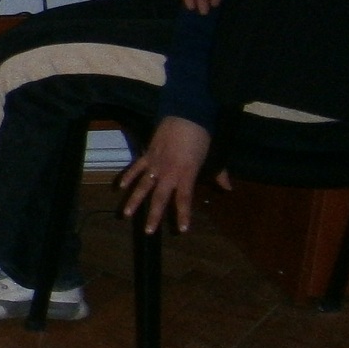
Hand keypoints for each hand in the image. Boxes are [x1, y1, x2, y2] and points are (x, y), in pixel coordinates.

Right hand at [116, 115, 213, 233]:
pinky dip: (128, 177)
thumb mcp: (213, 157)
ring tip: (126, 215)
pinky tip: (120, 187)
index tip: (182, 230)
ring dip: (134, 201)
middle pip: (158, 198)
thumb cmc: (202, 136)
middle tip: (148, 232)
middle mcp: (168, 172)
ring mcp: (155, 163)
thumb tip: (228, 188)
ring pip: (142, 186)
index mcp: (186, 174)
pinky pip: (135, 168)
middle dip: (153, 215)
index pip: (184, 199)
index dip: (182, 215)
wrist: (187, 115)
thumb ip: (218, 174)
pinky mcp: (147, 154)